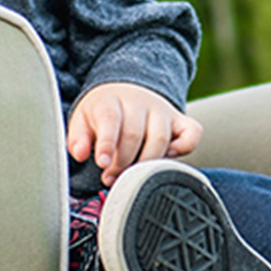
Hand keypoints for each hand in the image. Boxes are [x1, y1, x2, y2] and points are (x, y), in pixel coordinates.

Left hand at [66, 81, 203, 184]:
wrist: (125, 93)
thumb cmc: (102, 115)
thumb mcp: (82, 122)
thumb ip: (78, 138)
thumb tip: (80, 154)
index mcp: (111, 100)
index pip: (110, 119)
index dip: (107, 143)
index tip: (103, 164)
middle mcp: (139, 102)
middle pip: (135, 134)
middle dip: (122, 162)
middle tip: (110, 177)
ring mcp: (162, 110)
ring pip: (161, 138)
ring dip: (145, 163)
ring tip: (130, 177)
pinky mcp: (180, 120)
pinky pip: (193, 133)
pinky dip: (183, 148)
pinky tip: (166, 158)